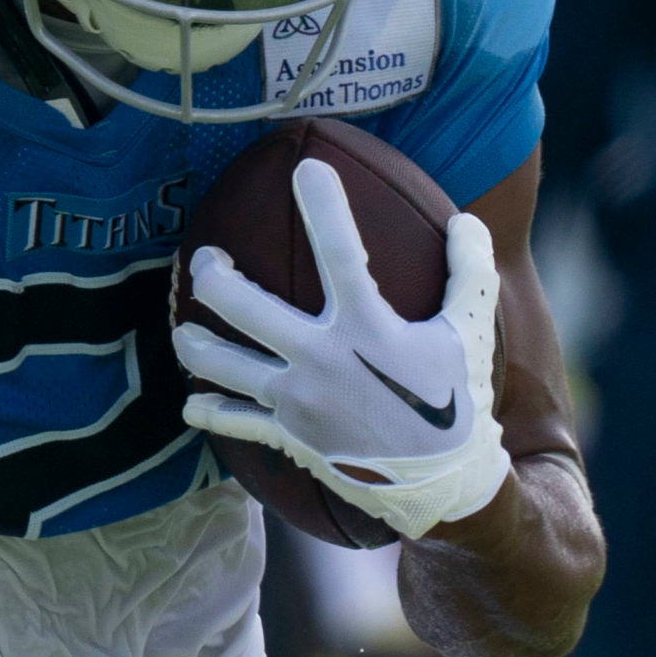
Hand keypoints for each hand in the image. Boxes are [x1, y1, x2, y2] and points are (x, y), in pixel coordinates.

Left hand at [173, 157, 511, 541]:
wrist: (444, 487)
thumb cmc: (458, 401)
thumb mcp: (471, 333)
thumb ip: (469, 272)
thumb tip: (466, 217)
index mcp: (369, 329)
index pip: (341, 253)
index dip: (325, 206)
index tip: (307, 169)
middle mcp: (322, 360)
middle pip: (242, 306)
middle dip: (212, 275)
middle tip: (206, 260)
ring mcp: (298, 400)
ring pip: (220, 362)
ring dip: (194, 341)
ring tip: (184, 327)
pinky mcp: (288, 435)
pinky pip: (233, 420)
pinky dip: (208, 409)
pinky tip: (190, 401)